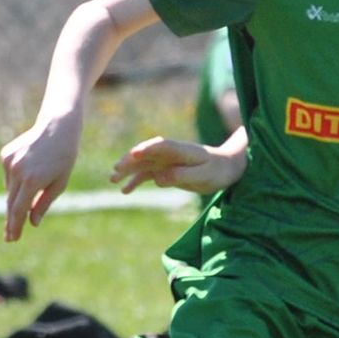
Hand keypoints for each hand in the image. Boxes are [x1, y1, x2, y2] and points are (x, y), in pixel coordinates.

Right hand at [0, 114, 81, 241]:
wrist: (56, 128)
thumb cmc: (64, 158)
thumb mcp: (59, 184)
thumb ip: (43, 204)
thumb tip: (32, 223)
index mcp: (32, 181)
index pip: (19, 210)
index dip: (15, 226)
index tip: (12, 239)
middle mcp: (17, 172)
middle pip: (11, 203)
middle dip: (11, 220)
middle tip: (10, 237)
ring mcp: (9, 162)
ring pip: (10, 189)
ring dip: (18, 196)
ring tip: (35, 185)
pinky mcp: (5, 155)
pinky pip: (9, 176)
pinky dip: (16, 180)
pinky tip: (30, 170)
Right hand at [110, 135, 244, 194]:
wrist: (225, 168)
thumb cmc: (217, 171)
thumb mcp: (203, 176)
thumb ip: (181, 176)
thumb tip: (158, 179)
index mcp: (180, 150)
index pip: (160, 146)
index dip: (146, 148)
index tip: (134, 154)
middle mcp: (169, 153)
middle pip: (145, 154)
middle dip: (130, 161)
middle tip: (116, 170)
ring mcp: (165, 161)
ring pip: (142, 164)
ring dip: (127, 170)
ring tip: (113, 179)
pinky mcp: (164, 170)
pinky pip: (146, 174)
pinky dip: (135, 181)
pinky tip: (125, 191)